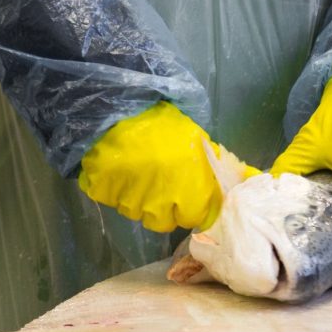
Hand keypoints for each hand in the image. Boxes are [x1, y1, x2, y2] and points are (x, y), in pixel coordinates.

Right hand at [80, 102, 229, 231]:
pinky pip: (112, 200)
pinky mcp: (107, 194)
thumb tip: (224, 179)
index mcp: (190, 195)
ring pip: (136, 213)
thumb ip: (209, 167)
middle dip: (161, 209)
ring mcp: (132, 203)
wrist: (124, 109)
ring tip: (137, 173)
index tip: (183, 195)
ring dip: (137, 199)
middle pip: (162, 223)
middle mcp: (162, 206)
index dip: (187, 207)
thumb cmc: (166, 125)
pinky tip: (119, 171)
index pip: (191, 219)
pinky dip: (114, 189)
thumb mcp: (197, 142)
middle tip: (158, 186)